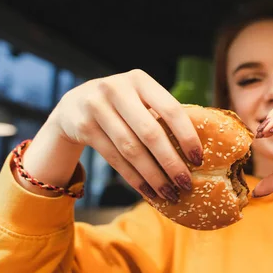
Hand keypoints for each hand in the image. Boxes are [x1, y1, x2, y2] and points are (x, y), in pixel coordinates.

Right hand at [48, 69, 202, 202]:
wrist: (73, 105)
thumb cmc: (122, 106)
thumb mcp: (139, 98)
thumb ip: (162, 114)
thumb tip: (197, 151)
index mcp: (140, 80)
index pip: (170, 109)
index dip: (187, 136)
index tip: (199, 160)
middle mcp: (116, 89)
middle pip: (150, 133)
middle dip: (171, 162)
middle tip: (186, 184)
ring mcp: (96, 106)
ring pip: (131, 149)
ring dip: (153, 176)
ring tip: (169, 193)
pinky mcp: (82, 126)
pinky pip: (115, 158)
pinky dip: (134, 178)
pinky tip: (148, 191)